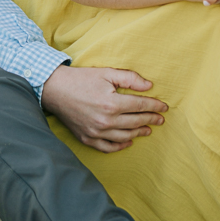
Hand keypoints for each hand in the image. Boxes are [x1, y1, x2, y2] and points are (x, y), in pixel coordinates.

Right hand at [41, 64, 167, 152]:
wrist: (55, 89)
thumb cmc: (81, 79)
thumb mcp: (106, 72)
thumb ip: (129, 78)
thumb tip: (149, 86)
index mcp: (112, 103)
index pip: (140, 106)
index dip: (154, 106)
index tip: (164, 108)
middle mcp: (105, 121)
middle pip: (135, 122)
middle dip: (151, 120)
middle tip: (160, 119)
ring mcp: (96, 132)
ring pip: (125, 137)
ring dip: (139, 133)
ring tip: (148, 130)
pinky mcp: (87, 138)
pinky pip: (108, 147)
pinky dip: (120, 147)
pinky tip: (129, 142)